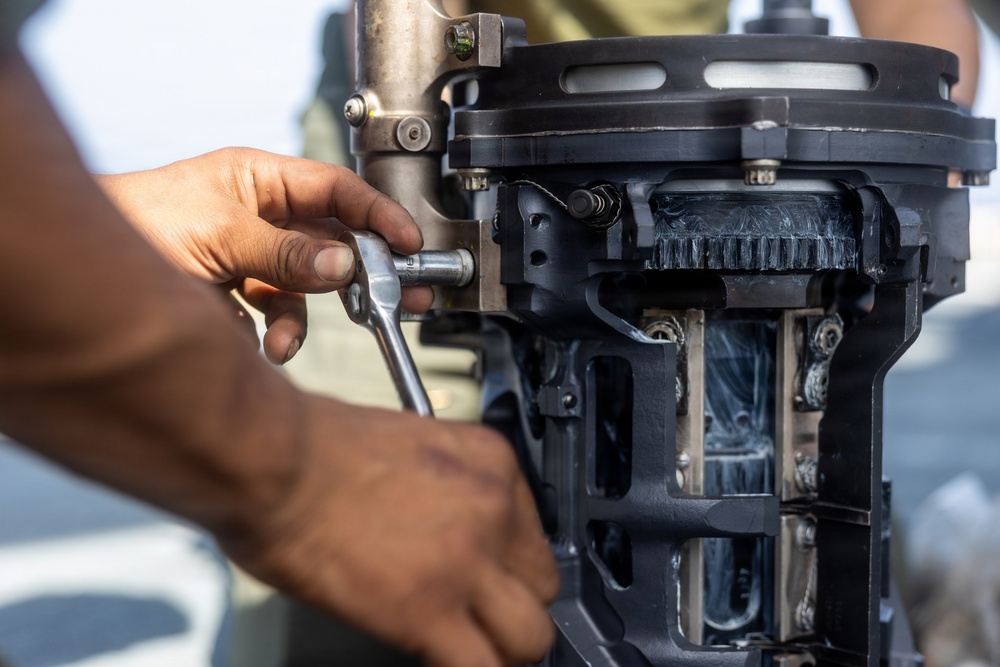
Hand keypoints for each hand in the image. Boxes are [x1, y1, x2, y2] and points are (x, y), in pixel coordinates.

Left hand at [97, 148, 432, 363]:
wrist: (80, 276)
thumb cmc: (133, 225)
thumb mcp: (217, 233)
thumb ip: (285, 252)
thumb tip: (343, 264)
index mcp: (260, 180)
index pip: (336, 190)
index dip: (377, 215)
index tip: (409, 243)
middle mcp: (262, 217)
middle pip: (333, 241)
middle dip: (367, 271)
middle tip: (405, 295)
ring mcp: (252, 258)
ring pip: (310, 287)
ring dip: (306, 317)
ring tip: (286, 340)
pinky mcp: (240, 298)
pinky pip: (281, 318)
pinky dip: (280, 338)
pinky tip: (266, 348)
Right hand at [225, 397, 560, 666]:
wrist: (272, 460)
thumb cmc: (312, 444)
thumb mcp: (410, 441)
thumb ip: (444, 486)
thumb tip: (439, 521)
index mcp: (489, 462)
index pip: (533, 533)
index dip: (509, 563)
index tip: (492, 576)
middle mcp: (492, 509)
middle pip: (543, 584)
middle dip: (515, 607)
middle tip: (484, 617)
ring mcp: (466, 561)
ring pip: (530, 637)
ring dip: (504, 650)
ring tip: (472, 649)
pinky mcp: (427, 610)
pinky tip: (444, 661)